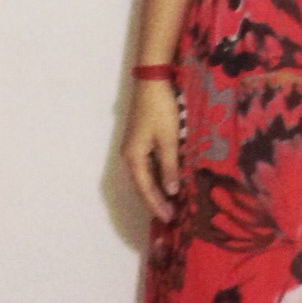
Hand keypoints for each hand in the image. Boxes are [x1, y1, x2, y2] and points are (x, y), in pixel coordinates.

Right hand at [121, 80, 181, 221]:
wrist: (151, 83)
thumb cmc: (160, 111)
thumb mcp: (169, 140)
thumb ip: (170, 166)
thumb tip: (171, 191)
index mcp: (134, 158)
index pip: (146, 189)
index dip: (157, 205)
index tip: (168, 219)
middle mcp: (130, 156)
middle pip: (142, 185)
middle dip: (155, 201)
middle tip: (171, 217)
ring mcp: (133, 148)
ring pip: (145, 176)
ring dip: (156, 190)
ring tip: (170, 204)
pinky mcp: (140, 141)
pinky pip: (148, 166)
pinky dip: (157, 177)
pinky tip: (167, 182)